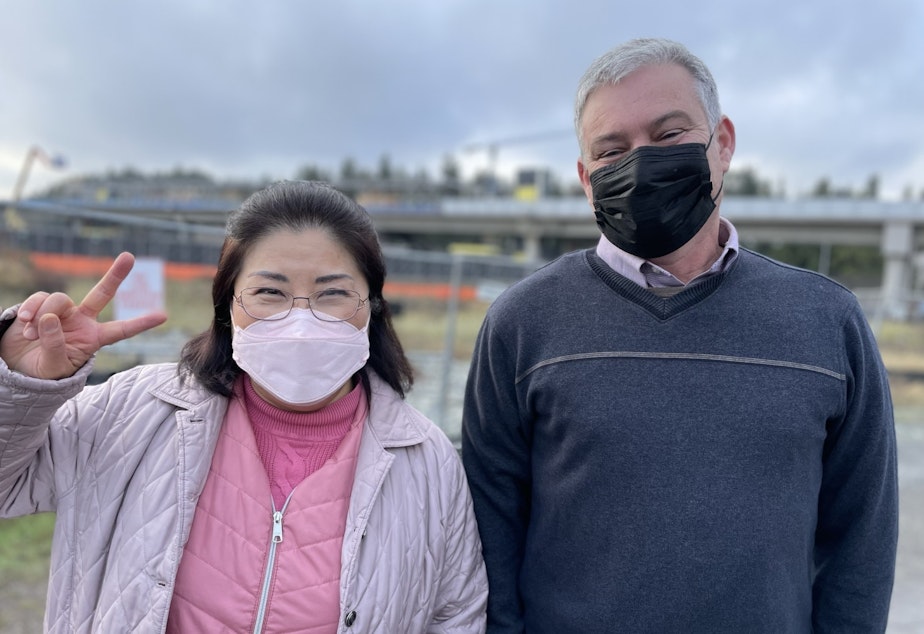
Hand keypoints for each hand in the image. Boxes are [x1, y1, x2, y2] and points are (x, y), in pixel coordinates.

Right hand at [0, 252, 167, 379]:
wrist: (17, 366)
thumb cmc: (43, 370)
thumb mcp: (53, 366)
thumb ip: (55, 345)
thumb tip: (49, 318)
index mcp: (93, 338)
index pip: (120, 330)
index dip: (140, 323)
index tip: (163, 316)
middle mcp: (82, 320)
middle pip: (101, 293)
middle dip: (115, 275)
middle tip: (129, 256)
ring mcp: (62, 311)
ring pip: (59, 299)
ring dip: (43, 315)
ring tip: (32, 334)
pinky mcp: (41, 305)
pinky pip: (39, 299)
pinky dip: (31, 310)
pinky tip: (25, 323)